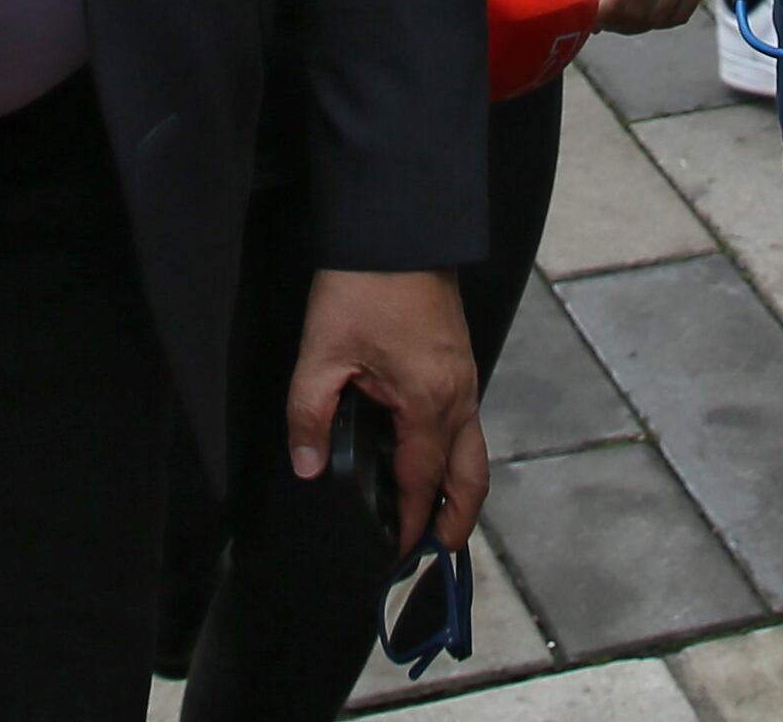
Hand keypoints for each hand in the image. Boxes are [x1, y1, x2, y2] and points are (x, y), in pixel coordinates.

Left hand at [288, 267, 487, 552]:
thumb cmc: (363, 285)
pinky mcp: (458, 362)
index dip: (410, 523)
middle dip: (455, 520)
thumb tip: (308, 467)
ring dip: (458, 489)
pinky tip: (427, 458)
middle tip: (435, 552)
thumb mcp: (321, 353)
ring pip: (473, 451)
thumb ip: (309, 416)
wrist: (398, 228)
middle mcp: (458, 396)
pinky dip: (454, 455)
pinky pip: (466, 424)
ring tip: (434, 517)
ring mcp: (464, 378)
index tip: (397, 554)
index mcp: (428, 402)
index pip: (421, 482)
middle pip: (469, 478)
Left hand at [572, 0, 708, 32]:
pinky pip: (677, 16)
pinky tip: (643, 10)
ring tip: (620, 14)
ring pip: (658, 16)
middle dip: (615, 21)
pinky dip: (656, 22)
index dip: (607, 7)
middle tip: (602, 18)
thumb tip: (576, 0)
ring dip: (634, 25)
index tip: (591, 17)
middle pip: (642, 4)